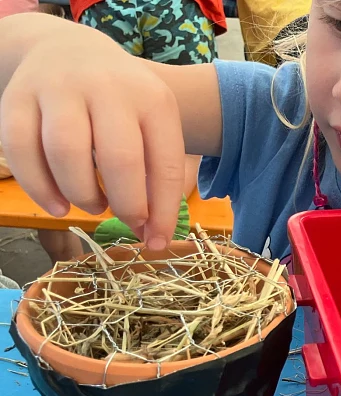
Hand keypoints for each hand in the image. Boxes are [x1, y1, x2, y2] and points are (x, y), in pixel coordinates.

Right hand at [0, 30, 184, 249]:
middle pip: (118, 158)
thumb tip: (152, 236)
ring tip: (92, 204)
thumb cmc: (122, 105)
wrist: (71, 51)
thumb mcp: (152, 126)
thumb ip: (157, 177)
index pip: (165, 163)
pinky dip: (39, 187)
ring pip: (66, 154)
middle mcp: (107, 88)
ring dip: (82, 195)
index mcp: (152, 99)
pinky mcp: (17, 98)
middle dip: (125, 204)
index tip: (156, 241)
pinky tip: (57, 204)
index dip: (162, 210)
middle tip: (125, 220)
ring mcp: (59, 89)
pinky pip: (21, 150)